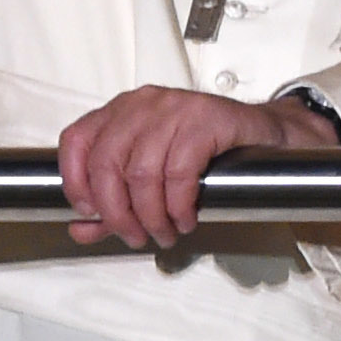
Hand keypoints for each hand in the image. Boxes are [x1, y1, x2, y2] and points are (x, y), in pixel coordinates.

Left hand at [56, 85, 336, 249]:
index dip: (75, 182)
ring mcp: (174, 108)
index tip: (89, 213)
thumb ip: (112, 204)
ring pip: (142, 172)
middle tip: (135, 236)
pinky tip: (186, 218)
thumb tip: (80, 228)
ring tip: (164, 232)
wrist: (265, 134)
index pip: (77, 140)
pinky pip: (179, 171)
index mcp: (121, 111)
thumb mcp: (152, 178)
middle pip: (107, 163)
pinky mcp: (206, 119)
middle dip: (117, 212)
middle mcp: (143, 104)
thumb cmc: (205, 153)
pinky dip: (179, 205)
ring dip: (151, 215)